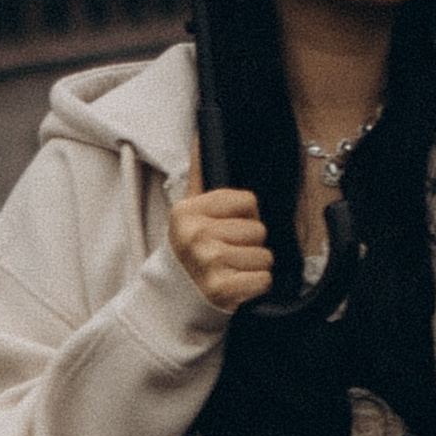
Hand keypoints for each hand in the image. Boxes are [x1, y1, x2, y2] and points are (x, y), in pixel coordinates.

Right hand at [169, 175, 274, 308]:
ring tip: (231, 270)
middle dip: (249, 244)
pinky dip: (255, 285)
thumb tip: (201, 136)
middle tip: (228, 254)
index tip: (229, 228)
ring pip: (265, 256)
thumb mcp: (187, 215)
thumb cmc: (187, 254)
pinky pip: (264, 279)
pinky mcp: (222, 288)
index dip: (246, 217)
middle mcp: (196, 235)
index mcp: (187, 212)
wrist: (171, 300)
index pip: (248, 201)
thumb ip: (198, 175)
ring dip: (253, 266)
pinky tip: (236, 284)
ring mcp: (209, 262)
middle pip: (259, 230)